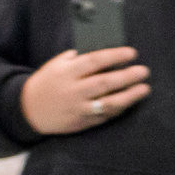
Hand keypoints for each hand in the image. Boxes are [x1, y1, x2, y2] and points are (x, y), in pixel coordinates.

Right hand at [19, 47, 148, 134]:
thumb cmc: (48, 82)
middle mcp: (74, 90)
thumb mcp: (57, 65)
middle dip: (127, 76)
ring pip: (108, 103)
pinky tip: (131, 101)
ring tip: (145, 89)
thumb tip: (104, 53)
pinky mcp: (83, 122)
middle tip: (144, 71)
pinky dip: (119, 108)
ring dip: (129, 96)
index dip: (115, 56)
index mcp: (67, 72)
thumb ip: (77, 58)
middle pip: (105, 82)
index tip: (132, 53)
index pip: (95, 61)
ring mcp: (79, 108)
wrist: (29, 110)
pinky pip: (105, 115)